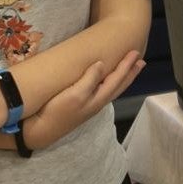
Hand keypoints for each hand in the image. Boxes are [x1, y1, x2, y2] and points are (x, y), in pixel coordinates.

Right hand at [24, 52, 144, 149]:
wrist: (41, 131)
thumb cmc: (57, 111)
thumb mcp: (75, 94)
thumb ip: (90, 79)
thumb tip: (101, 64)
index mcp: (98, 98)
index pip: (117, 79)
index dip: (126, 66)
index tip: (136, 53)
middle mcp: (98, 102)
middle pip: (119, 86)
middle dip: (130, 73)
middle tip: (141, 62)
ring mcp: (90, 105)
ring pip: (112, 90)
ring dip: (122, 78)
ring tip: (129, 70)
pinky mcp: (81, 106)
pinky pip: (103, 91)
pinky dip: (111, 83)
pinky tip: (106, 81)